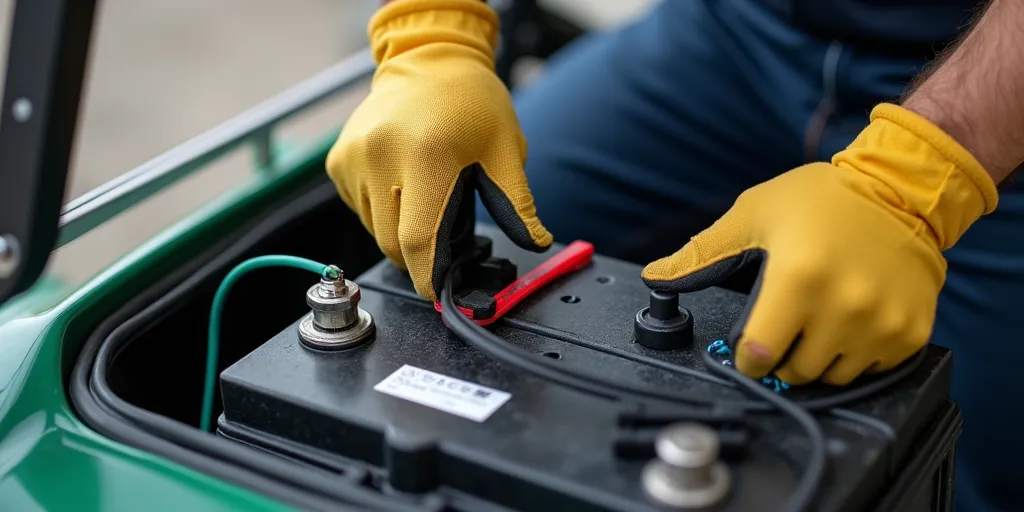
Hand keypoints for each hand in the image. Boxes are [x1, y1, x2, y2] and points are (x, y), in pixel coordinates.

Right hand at [326, 0, 551, 299]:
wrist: (429, 59)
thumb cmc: (471, 102)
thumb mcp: (504, 152)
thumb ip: (517, 204)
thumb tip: (534, 243)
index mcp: (426, 156)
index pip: (417, 239)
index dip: (428, 276)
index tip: (438, 292)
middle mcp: (381, 156)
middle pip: (392, 242)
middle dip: (418, 255)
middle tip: (444, 239)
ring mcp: (355, 158)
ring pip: (374, 228)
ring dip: (399, 230)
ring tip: (426, 198)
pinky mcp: (339, 161)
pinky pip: (360, 208)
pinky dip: (382, 210)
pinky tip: (404, 184)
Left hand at [642, 104, 997, 384]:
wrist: (900, 190)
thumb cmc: (821, 199)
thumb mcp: (752, 215)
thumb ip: (701, 254)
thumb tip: (654, 277)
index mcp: (799, 278)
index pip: (760, 355)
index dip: (747, 357)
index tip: (749, 348)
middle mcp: (844, 305)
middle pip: (796, 371)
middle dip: (781, 356)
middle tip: (786, 324)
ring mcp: (881, 322)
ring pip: (834, 375)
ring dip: (818, 357)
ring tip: (819, 319)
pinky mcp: (910, 331)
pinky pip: (872, 368)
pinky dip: (857, 354)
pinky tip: (851, 320)